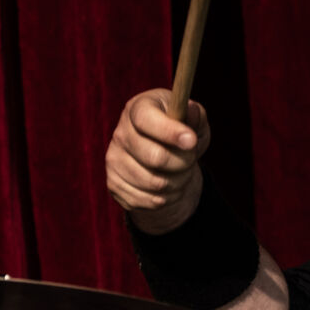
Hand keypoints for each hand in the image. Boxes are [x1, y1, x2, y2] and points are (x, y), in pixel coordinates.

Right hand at [105, 90, 211, 233]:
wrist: (165, 161)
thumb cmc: (181, 134)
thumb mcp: (194, 122)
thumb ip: (195, 116)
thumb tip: (193, 112)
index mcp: (138, 109)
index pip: (146, 120)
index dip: (170, 132)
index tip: (191, 141)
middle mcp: (120, 133)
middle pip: (155, 157)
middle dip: (183, 162)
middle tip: (192, 159)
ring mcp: (114, 160)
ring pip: (155, 183)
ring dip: (179, 182)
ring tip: (181, 172)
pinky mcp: (115, 184)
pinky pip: (149, 200)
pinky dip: (168, 198)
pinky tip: (169, 185)